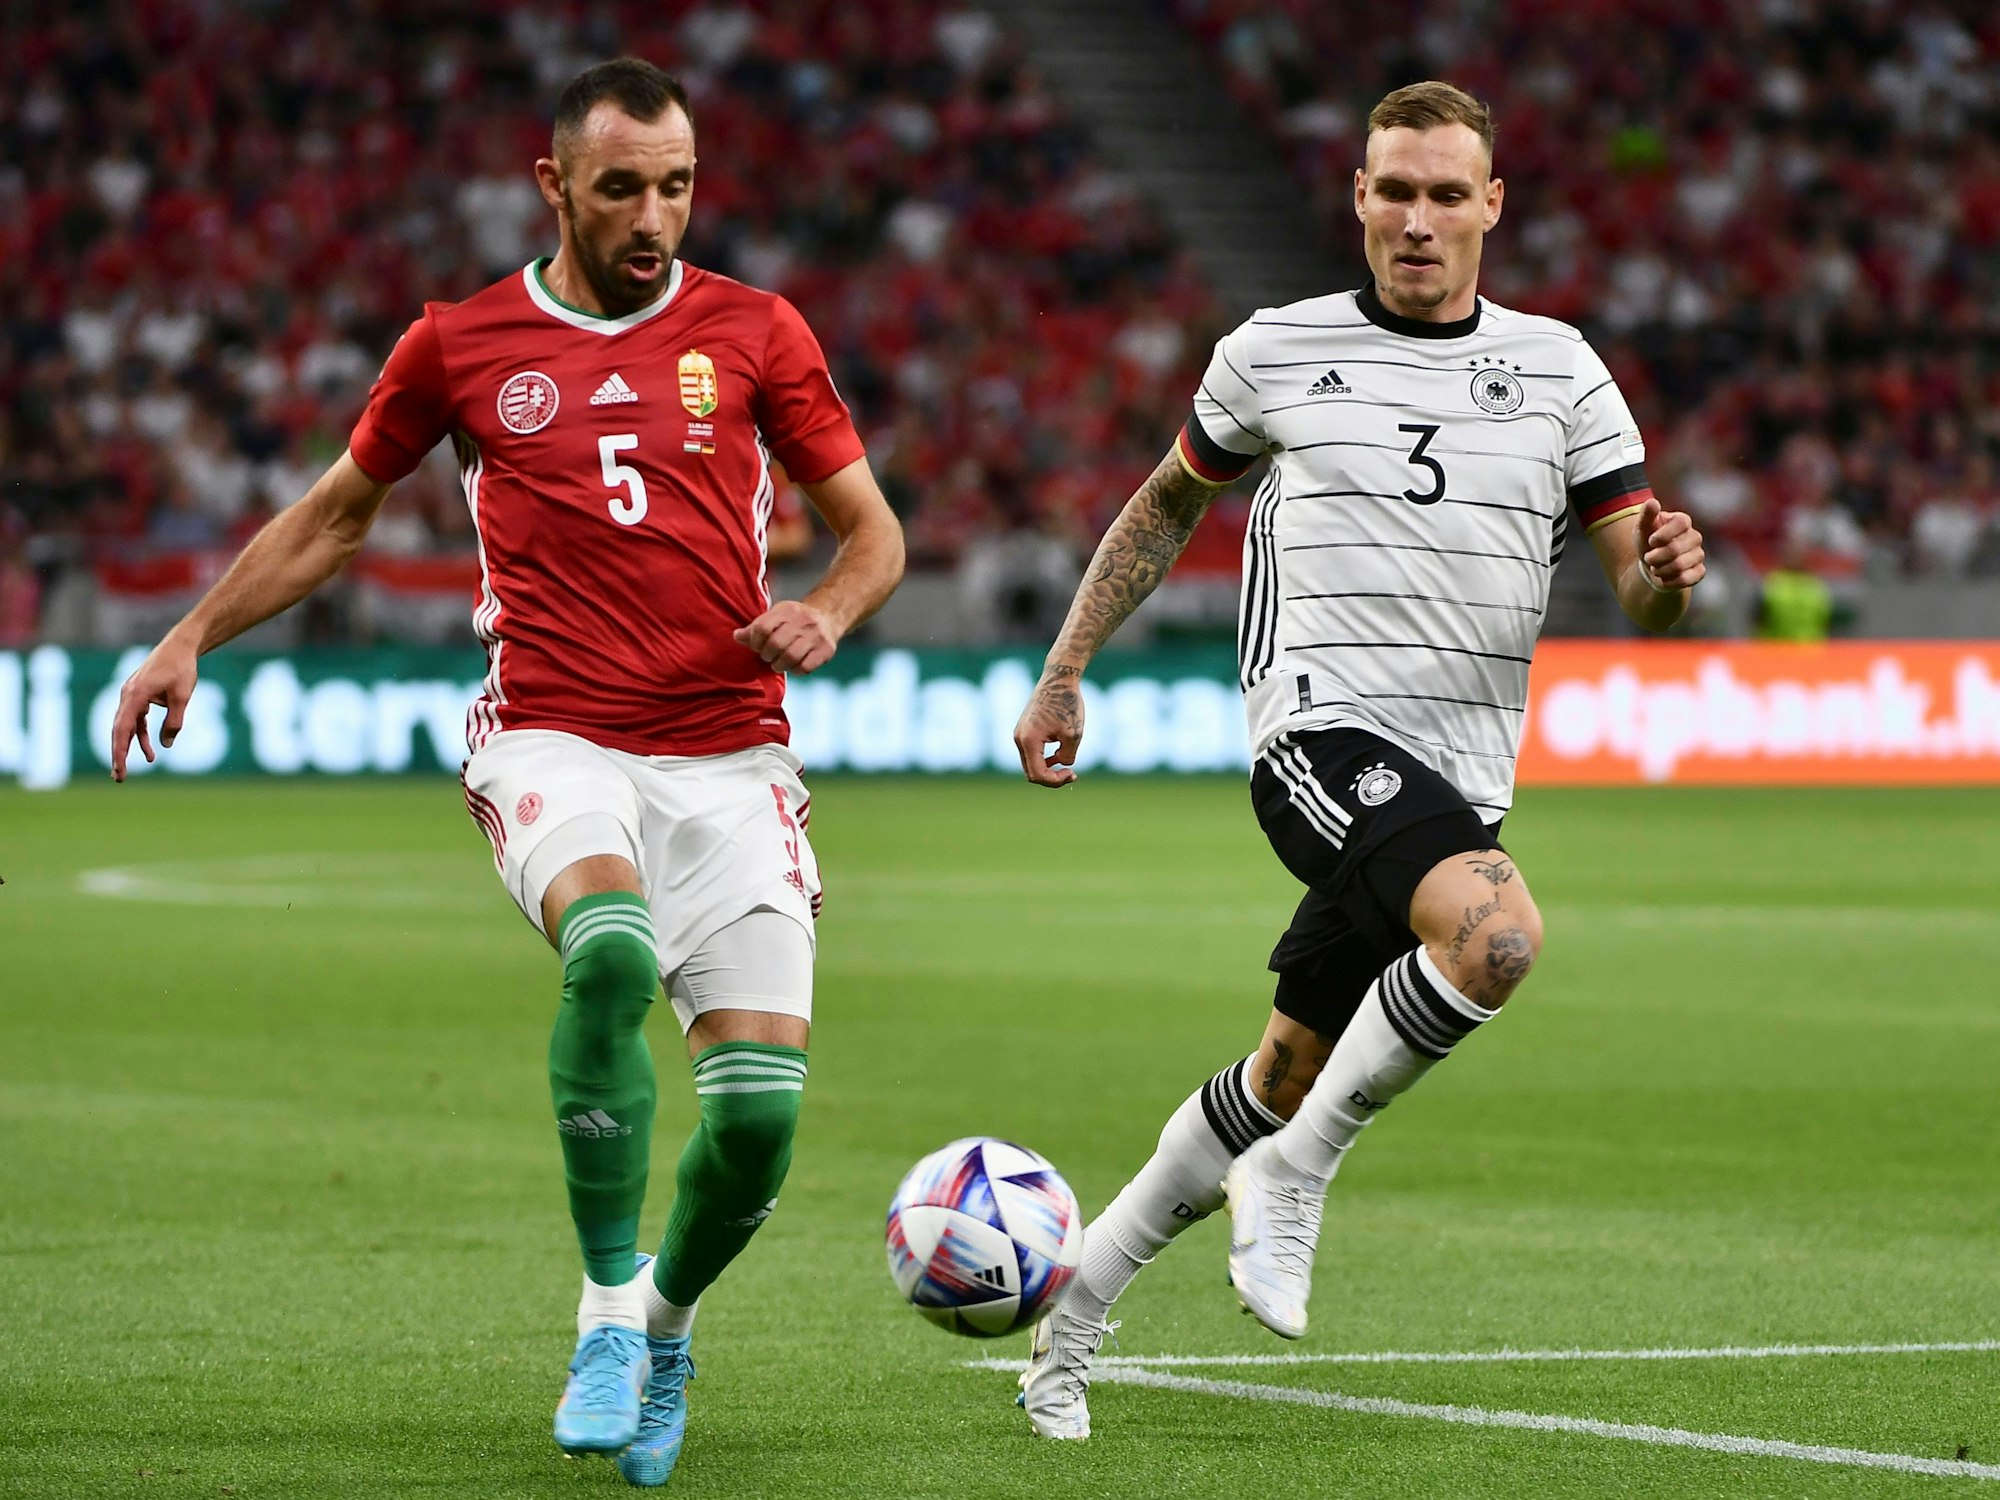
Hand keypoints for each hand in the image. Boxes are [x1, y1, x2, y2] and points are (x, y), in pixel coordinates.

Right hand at [110, 635, 198, 781]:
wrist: (180, 647)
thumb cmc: (182, 669)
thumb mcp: (182, 697)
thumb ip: (174, 722)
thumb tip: (166, 745)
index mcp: (135, 695)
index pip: (122, 729)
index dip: (120, 751)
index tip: (119, 769)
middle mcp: (127, 695)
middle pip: (118, 730)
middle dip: (118, 754)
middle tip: (118, 778)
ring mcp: (131, 695)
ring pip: (126, 726)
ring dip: (129, 747)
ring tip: (128, 770)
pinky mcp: (138, 696)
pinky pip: (136, 720)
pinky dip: (140, 735)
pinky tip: (150, 752)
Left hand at [734, 600, 839, 672]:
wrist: (829, 616)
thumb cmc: (796, 619)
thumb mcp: (776, 616)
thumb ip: (757, 626)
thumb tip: (737, 636)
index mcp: (787, 610)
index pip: (763, 627)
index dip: (754, 641)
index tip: (756, 645)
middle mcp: (803, 621)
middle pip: (775, 644)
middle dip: (766, 654)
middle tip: (768, 656)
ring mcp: (816, 636)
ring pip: (790, 656)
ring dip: (779, 665)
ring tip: (778, 664)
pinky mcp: (825, 650)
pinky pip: (805, 666)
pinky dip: (795, 670)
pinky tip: (793, 666)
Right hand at [1013, 666, 1084, 787]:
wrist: (1058, 679)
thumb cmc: (1067, 704)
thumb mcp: (1074, 734)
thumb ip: (1067, 756)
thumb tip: (1060, 763)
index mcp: (1028, 741)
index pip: (1038, 774)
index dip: (1056, 781)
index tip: (1073, 773)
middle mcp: (1019, 739)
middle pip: (1031, 773)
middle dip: (1051, 778)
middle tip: (1072, 774)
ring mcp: (1019, 734)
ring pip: (1030, 764)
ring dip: (1048, 769)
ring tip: (1067, 765)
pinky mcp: (1024, 729)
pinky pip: (1031, 753)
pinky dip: (1044, 759)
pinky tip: (1059, 754)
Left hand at [1638, 498, 1704, 590]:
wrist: (1651, 565)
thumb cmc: (1648, 542)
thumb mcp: (1642, 528)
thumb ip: (1646, 515)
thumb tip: (1653, 502)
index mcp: (1683, 521)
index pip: (1682, 523)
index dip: (1663, 535)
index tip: (1651, 540)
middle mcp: (1695, 536)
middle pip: (1675, 549)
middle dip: (1654, 557)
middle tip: (1648, 557)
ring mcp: (1699, 554)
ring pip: (1679, 566)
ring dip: (1659, 570)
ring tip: (1655, 567)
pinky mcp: (1699, 571)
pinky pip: (1686, 579)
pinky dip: (1668, 581)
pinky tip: (1663, 578)